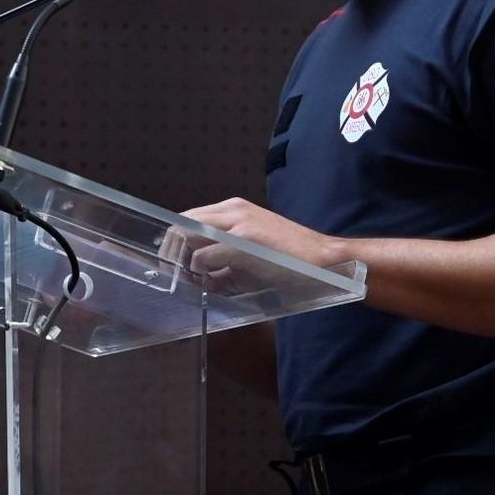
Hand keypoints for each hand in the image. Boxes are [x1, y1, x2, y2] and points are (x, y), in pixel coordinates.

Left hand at [161, 198, 343, 294]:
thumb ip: (223, 264)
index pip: (188, 218)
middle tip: (174, 277)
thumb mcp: (251, 257)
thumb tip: (199, 279)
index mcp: (233, 210)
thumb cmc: (290, 260)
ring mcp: (238, 223)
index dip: (174, 244)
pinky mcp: (245, 240)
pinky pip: (205, 255)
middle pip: (180, 223)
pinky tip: (208, 284)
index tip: (173, 266)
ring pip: (187, 234)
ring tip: (190, 281)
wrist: (324, 260)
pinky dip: (199, 272)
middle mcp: (232, 210)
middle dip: (170, 252)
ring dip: (182, 261)